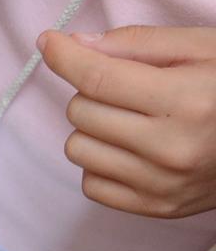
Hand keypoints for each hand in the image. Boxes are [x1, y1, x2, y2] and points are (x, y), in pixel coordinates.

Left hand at [41, 27, 215, 218]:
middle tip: (127, 88)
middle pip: (81, 112)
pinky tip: (132, 148)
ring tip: (131, 119)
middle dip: (93, 91)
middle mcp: (171, 147)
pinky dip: (101, 163)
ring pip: (78, 149)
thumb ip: (138, 43)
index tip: (49, 42)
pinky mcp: (156, 208)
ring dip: (93, 128)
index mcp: (185, 100)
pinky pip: (91, 184)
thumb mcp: (203, 48)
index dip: (64, 57)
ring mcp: (161, 184)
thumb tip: (77, 45)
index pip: (97, 78)